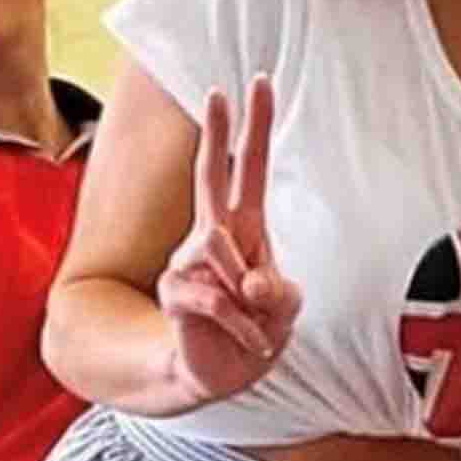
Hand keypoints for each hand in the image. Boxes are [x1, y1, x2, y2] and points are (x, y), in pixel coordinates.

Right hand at [154, 75, 301, 404]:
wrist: (223, 376)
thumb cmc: (257, 331)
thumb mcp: (285, 310)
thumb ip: (277, 291)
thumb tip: (247, 282)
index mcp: (245, 229)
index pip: (250, 170)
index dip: (255, 130)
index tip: (260, 84)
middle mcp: (213, 236)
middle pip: (211, 176)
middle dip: (217, 134)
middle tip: (218, 90)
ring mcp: (188, 262)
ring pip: (221, 252)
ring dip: (251, 299)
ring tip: (254, 325)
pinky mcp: (175, 292)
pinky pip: (219, 300)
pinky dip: (243, 327)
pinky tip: (247, 340)